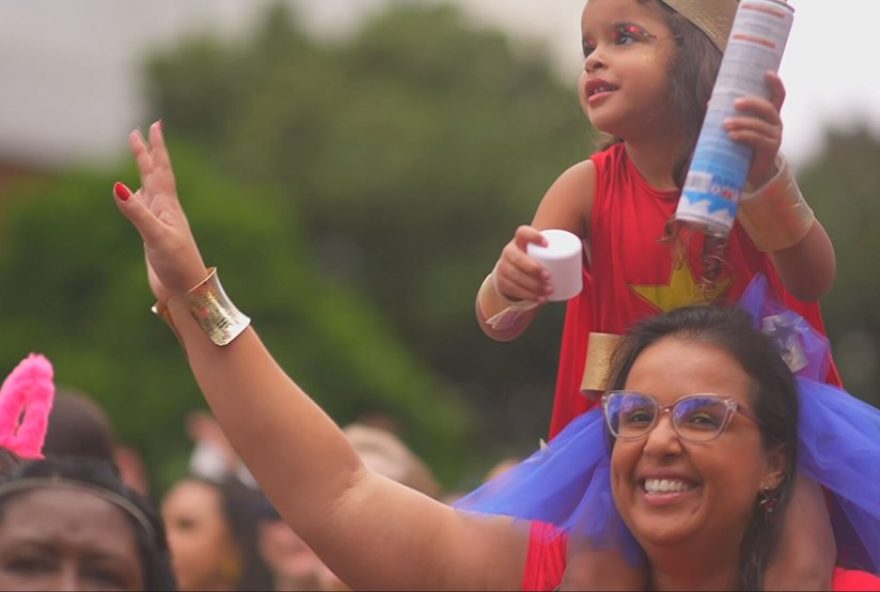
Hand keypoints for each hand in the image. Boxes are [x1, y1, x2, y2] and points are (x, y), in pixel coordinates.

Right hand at [113, 121, 207, 302]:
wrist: (187, 292)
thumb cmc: (177, 266)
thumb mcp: (156, 236)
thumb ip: (137, 212)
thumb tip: (118, 186)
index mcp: (168, 206)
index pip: (160, 170)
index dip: (156, 148)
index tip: (153, 125)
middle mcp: (166, 211)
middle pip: (155, 175)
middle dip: (147, 153)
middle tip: (141, 130)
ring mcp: (161, 223)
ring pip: (150, 189)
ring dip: (144, 171)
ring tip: (141, 155)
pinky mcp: (155, 237)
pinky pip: (145, 209)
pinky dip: (138, 197)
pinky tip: (136, 195)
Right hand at [494, 225, 551, 302]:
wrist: (512, 272)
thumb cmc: (533, 259)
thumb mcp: (538, 251)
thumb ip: (553, 249)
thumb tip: (586, 250)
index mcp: (519, 240)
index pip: (522, 232)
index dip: (533, 236)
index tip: (547, 243)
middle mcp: (508, 252)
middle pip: (518, 258)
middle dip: (533, 268)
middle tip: (549, 277)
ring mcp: (503, 267)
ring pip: (515, 276)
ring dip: (532, 285)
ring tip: (548, 291)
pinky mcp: (502, 282)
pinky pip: (513, 289)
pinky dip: (528, 295)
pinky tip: (539, 299)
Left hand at [725, 71, 785, 187]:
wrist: (751, 173)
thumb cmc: (743, 146)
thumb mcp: (738, 128)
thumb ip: (728, 114)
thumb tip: (710, 102)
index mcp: (770, 115)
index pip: (778, 95)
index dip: (775, 83)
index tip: (767, 73)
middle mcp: (776, 123)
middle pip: (767, 108)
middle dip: (751, 103)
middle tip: (734, 103)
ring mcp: (775, 136)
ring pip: (759, 125)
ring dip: (741, 122)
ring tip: (725, 124)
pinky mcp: (770, 149)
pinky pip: (757, 139)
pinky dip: (743, 136)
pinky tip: (732, 136)